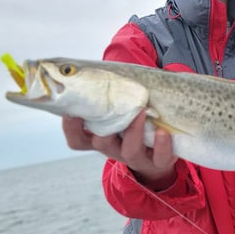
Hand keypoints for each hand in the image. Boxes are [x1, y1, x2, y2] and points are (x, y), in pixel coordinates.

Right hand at [61, 110, 177, 190]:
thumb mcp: (120, 118)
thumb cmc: (136, 128)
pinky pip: (159, 157)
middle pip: (102, 144)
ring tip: (141, 112)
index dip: (71, 127)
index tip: (71, 109)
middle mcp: (115, 151)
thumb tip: (104, 70)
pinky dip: (161, 145)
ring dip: (134, 131)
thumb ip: (112, 101)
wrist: (160, 158)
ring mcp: (137, 159)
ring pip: (130, 151)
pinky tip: (163, 132)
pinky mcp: (159, 162)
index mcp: (102, 140)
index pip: (77, 140)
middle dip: (105, 127)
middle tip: (111, 105)